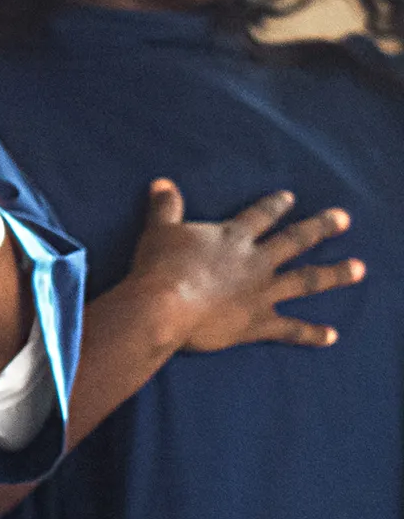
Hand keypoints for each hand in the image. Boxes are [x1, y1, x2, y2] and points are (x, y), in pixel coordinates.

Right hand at [123, 183, 361, 354]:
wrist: (164, 308)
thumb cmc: (159, 268)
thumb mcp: (159, 231)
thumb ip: (165, 207)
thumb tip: (162, 182)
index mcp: (233, 238)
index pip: (260, 216)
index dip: (275, 205)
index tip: (290, 197)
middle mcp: (256, 262)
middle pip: (295, 241)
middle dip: (320, 228)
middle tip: (344, 219)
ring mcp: (262, 292)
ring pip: (306, 280)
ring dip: (334, 274)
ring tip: (359, 269)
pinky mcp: (258, 323)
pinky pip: (290, 329)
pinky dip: (311, 333)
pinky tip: (332, 335)